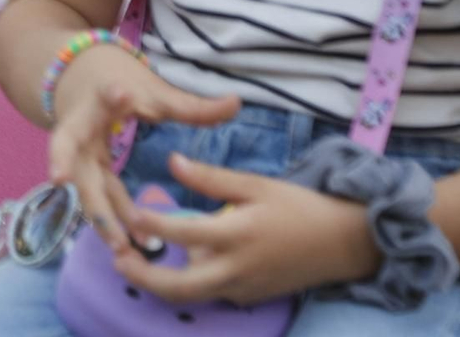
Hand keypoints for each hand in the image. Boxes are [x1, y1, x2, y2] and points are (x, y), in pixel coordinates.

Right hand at [49, 47, 238, 254]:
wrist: (89, 86)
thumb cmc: (126, 88)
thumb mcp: (155, 93)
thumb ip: (192, 106)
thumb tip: (236, 103)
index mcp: (100, 100)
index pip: (104, 94)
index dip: (109, 95)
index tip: (119, 93)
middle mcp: (81, 128)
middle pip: (73, 152)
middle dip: (75, 171)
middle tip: (71, 184)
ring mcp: (78, 155)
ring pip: (85, 186)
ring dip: (100, 216)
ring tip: (122, 246)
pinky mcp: (84, 174)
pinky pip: (96, 199)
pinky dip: (110, 222)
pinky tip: (130, 246)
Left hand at [113, 154, 376, 305]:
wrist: (343, 244)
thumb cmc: (299, 207)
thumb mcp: (256, 184)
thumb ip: (211, 178)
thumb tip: (171, 162)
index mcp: (239, 235)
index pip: (185, 234)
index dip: (152, 224)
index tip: (128, 211)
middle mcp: (237, 269)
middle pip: (180, 288)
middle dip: (143, 278)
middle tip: (116, 257)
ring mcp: (242, 289)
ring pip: (191, 296)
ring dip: (159, 285)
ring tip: (132, 261)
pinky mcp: (248, 297)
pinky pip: (210, 293)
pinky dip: (186, 283)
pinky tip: (171, 263)